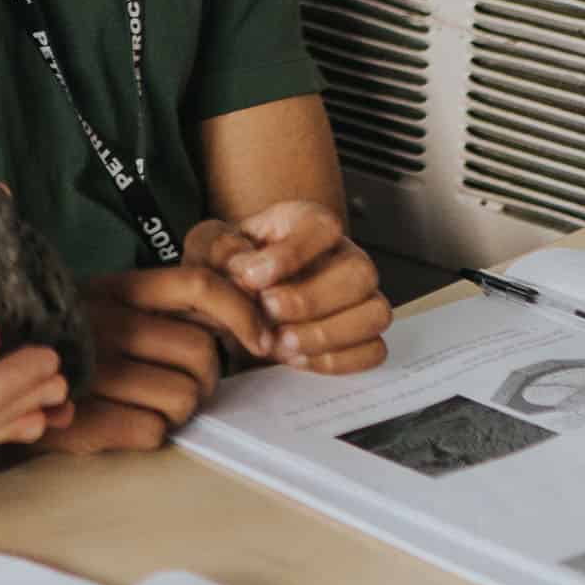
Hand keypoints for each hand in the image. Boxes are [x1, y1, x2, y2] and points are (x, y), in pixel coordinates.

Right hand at [37, 261, 268, 453]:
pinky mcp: (82, 417)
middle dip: (206, 378)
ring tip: (147, 404)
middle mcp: (102, 322)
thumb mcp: (100, 305)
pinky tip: (119, 421)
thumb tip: (234, 318)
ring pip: (184, 398)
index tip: (258, 339)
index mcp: (112, 289)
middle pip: (202, 354)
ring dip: (178, 411)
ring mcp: (91, 371)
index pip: (198, 285)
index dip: (241, 312)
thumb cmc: (59, 342)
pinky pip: (153, 432)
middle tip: (183, 384)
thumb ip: (157, 305)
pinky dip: (146, 432)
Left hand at [193, 202, 390, 373]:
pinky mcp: (362, 334)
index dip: (293, 253)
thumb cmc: (227, 268)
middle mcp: (345, 256)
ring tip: (280, 342)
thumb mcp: (209, 247)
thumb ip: (219, 248)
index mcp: (308, 224)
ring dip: (326, 334)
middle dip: (311, 299)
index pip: (323, 227)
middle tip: (267, 311)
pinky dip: (335, 360)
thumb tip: (245, 268)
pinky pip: (373, 351)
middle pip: (360, 273)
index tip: (253, 277)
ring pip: (375, 313)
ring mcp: (360, 297)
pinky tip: (295, 358)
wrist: (232, 301)